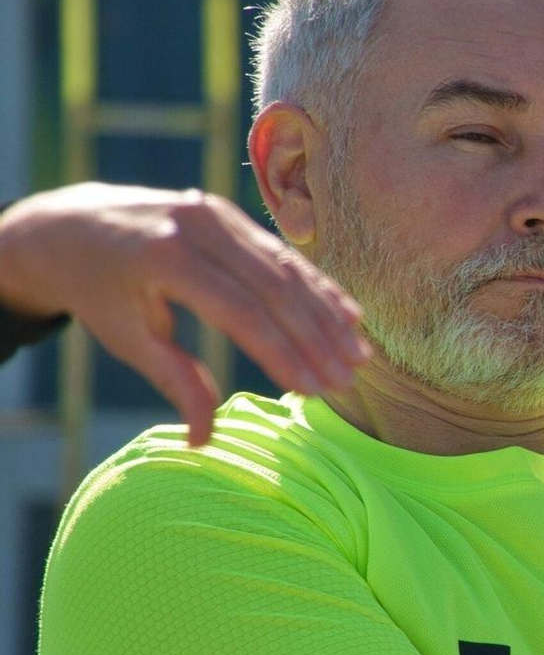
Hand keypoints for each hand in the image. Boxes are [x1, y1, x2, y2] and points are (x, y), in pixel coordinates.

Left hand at [0, 182, 369, 444]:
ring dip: (328, 316)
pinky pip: (283, 254)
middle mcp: (197, 226)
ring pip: (287, 269)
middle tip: (348, 381)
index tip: (313, 391)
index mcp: (164, 256)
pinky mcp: (231, 214)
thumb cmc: (100, 290)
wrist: (73, 223)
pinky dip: (318, 287)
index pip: (240, 311)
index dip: (283, 353)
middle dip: (316, 339)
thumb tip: (203, 440)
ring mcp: (218, 214)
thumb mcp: (125, 338)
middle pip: (274, 289)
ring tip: (358, 358)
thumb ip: (174, 379)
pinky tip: (349, 318)